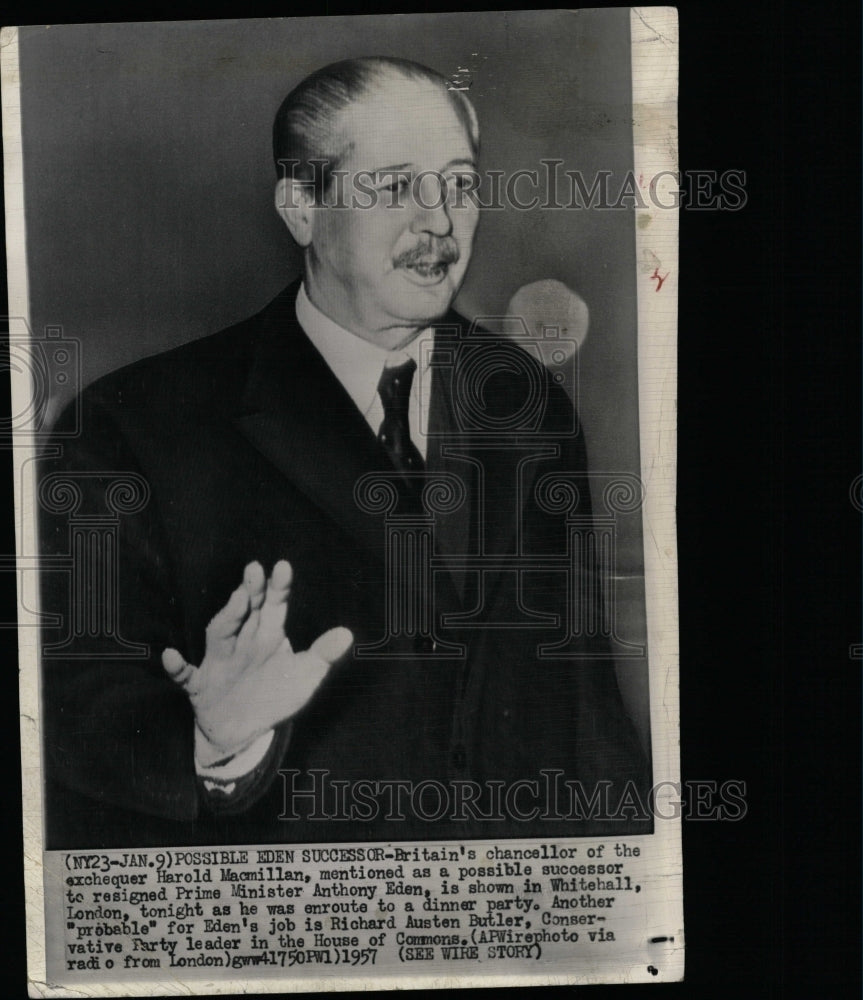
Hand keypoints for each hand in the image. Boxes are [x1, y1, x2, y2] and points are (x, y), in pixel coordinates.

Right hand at [162, 560, 351, 765]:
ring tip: (237, 602)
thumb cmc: (274, 695)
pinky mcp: (200, 685)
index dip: (277, 588)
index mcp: (267, 636)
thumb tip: (347, 635)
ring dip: (226, 618)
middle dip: (250, 591)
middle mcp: (242, 642)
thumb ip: (322, 655)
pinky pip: (186, 675)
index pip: (273, 606)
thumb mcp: (304, 677)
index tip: (283, 567)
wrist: (243, 732)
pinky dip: (177, 667)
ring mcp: (220, 661)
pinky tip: (170, 656)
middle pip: (246, 612)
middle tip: (255, 569)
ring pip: (220, 634)